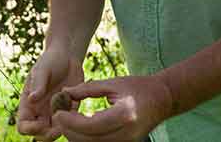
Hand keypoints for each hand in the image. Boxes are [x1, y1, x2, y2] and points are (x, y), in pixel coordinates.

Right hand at [17, 47, 84, 140]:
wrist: (67, 56)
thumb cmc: (49, 61)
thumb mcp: (42, 69)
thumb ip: (38, 84)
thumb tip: (32, 99)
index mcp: (29, 104)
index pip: (23, 126)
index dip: (30, 129)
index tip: (40, 123)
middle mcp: (41, 112)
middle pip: (41, 135)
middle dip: (48, 135)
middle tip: (58, 127)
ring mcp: (56, 112)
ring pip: (57, 132)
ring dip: (63, 128)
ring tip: (69, 115)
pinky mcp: (70, 109)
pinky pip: (72, 121)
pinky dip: (75, 119)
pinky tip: (76, 106)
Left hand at [52, 76, 173, 141]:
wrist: (163, 99)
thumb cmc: (138, 87)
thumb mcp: (113, 83)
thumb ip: (87, 88)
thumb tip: (65, 93)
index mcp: (124, 115)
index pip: (90, 125)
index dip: (70, 121)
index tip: (57, 112)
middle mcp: (126, 133)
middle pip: (88, 140)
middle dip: (68, 130)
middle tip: (58, 116)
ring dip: (75, 136)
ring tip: (66, 121)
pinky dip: (86, 138)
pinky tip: (80, 126)